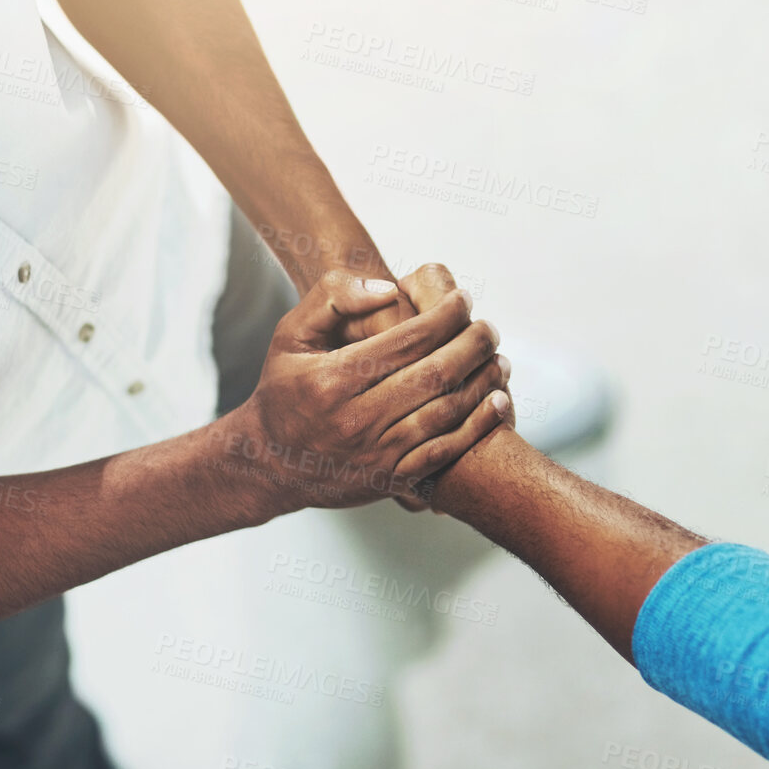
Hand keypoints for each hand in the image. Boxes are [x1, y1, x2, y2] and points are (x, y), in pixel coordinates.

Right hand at [226, 270, 511, 511]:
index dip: (446, 315)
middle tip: (487, 328)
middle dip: (473, 344)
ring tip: (498, 358)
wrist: (270, 464)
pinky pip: (446, 451)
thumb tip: (389, 289)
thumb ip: (332, 297)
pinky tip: (498, 402)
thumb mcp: (291, 335)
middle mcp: (357, 418)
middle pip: (436, 374)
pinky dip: (479, 425)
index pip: (408, 339)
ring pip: (447, 412)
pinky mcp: (391, 479)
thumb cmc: (285, 389)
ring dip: (484, 382)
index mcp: (334, 378)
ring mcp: (376, 453)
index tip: (464, 299)